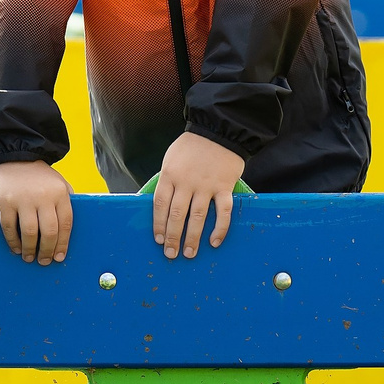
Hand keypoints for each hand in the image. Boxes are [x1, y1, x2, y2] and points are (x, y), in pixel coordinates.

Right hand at [0, 161, 72, 264]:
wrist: (13, 155)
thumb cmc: (38, 175)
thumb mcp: (58, 183)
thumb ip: (65, 201)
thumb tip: (67, 230)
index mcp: (60, 193)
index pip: (65, 224)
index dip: (63, 244)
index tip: (59, 257)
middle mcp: (43, 196)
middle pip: (49, 232)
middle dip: (47, 251)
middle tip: (44, 261)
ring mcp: (23, 199)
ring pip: (29, 233)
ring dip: (30, 249)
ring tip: (29, 257)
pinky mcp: (5, 201)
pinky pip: (8, 227)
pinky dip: (13, 241)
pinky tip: (16, 248)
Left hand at [152, 131, 244, 258]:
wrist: (219, 129)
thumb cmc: (192, 146)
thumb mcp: (171, 159)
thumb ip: (168, 181)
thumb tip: (164, 206)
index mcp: (170, 174)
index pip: (160, 204)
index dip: (158, 225)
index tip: (159, 240)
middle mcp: (186, 182)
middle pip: (176, 215)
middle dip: (172, 237)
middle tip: (171, 254)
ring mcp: (206, 185)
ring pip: (197, 217)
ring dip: (192, 237)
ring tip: (189, 253)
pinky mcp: (225, 186)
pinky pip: (223, 212)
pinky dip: (219, 229)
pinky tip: (214, 242)